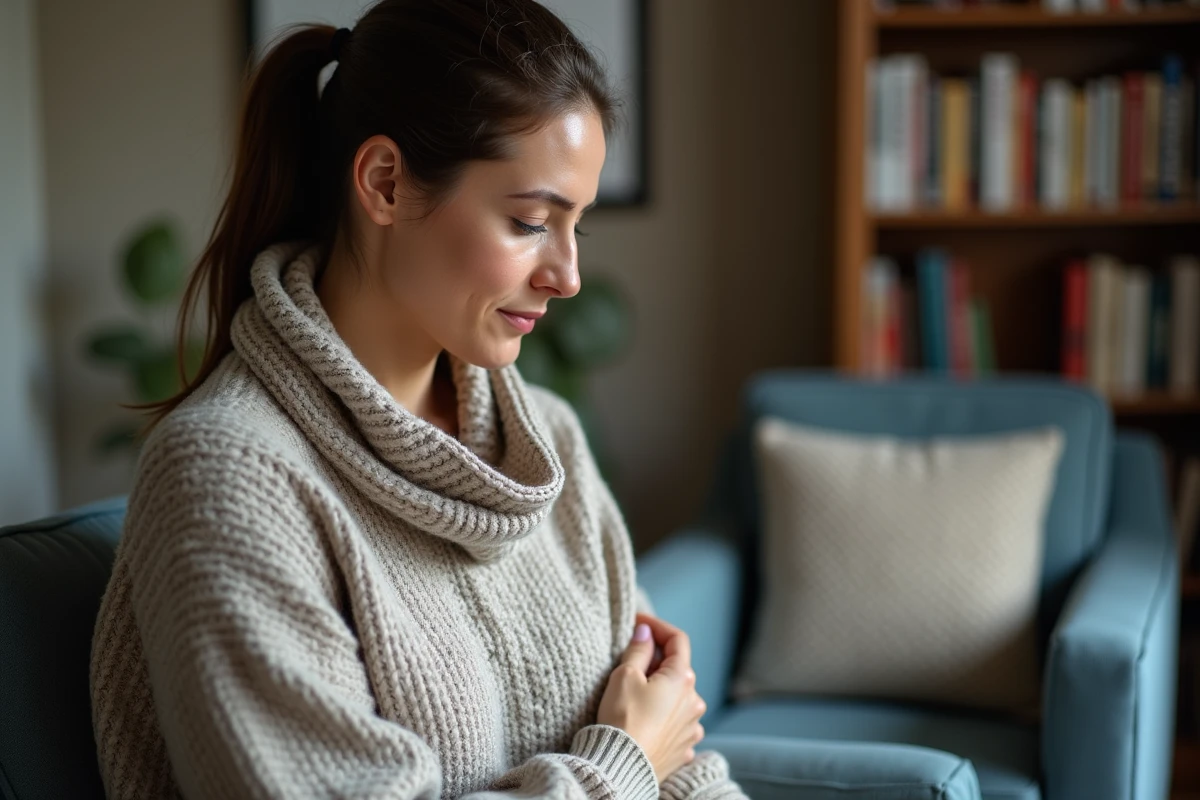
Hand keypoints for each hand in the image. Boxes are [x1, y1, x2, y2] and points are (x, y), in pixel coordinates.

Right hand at [596, 614, 706, 782]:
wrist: (622, 767)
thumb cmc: (622, 719)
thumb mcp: (625, 676)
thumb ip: (638, 649)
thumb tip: (644, 632)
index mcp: (682, 678)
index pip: (677, 639)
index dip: (657, 626)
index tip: (637, 623)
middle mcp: (694, 700)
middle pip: (677, 669)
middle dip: (655, 661)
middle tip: (629, 663)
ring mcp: (692, 725)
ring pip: (678, 697)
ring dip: (661, 690)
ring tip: (635, 697)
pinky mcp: (685, 746)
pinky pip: (676, 722)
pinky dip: (663, 715)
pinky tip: (645, 720)